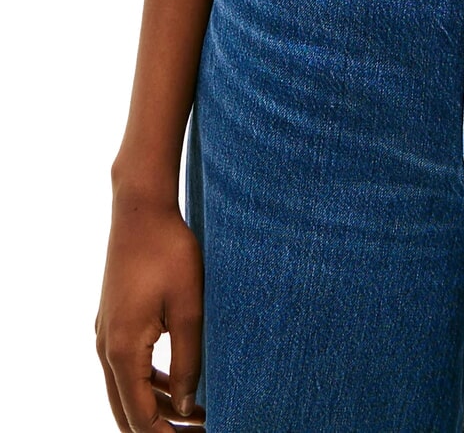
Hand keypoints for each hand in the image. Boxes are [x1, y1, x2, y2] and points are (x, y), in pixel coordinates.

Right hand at [95, 192, 205, 429]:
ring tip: (198, 412)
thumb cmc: (170, 252)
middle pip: (128, 411)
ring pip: (127, 389)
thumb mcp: (189, 307)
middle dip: (162, 428)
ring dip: (158, 405)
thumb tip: (189, 407)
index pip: (140, 418)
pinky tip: (179, 384)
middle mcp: (106, 348)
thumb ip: (189, 360)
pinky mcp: (114, 321)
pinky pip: (128, 366)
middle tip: (201, 429)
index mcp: (123, 351)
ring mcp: (106, 334)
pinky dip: (151, 382)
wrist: (142, 210)